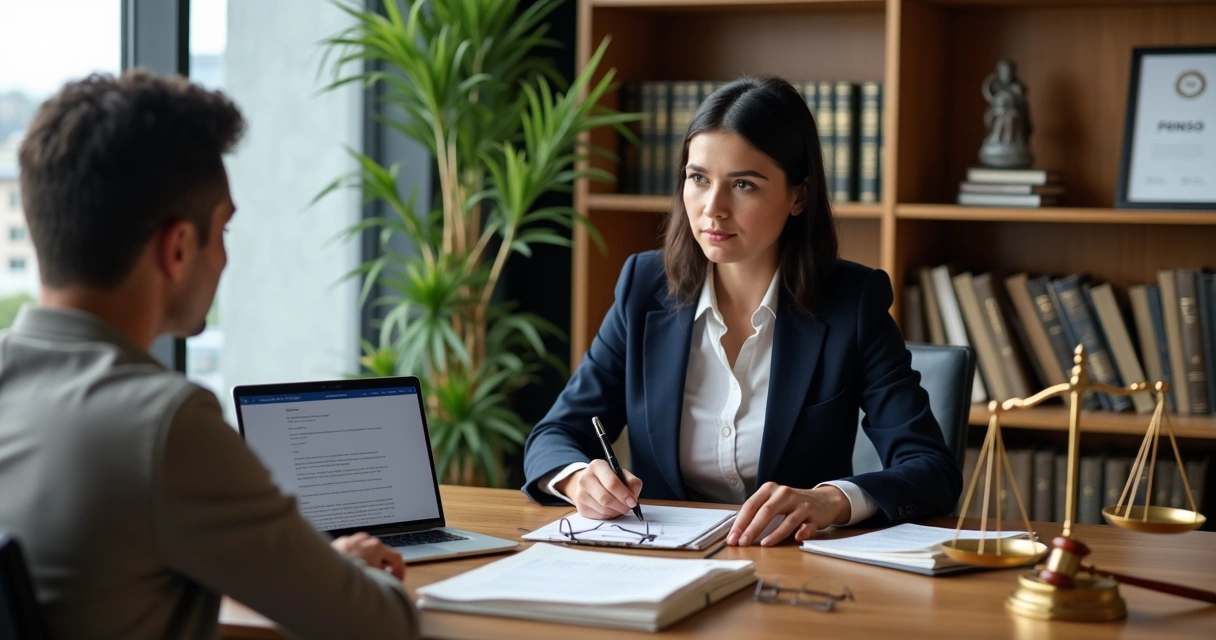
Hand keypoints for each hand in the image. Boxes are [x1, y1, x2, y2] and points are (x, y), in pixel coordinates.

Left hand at [332, 532, 405, 579]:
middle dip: (382, 565)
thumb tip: (392, 576)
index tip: (398, 578)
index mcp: (377, 548)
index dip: (400, 570)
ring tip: (363, 573)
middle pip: (381, 552)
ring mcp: (351, 539)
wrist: (325, 577)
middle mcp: (365, 540)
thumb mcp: (377, 581)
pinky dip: (354, 556)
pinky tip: (350, 568)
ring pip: (366, 549)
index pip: (396, 557)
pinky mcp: (338, 543)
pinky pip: (352, 548)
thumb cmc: (350, 580)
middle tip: (380, 578)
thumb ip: (389, 577)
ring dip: (368, 559)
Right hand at [554, 459, 642, 519]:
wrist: (588, 483)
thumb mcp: (621, 474)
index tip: (633, 502)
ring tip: (620, 507)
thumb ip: (632, 482)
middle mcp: (585, 479)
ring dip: (616, 512)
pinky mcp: (580, 508)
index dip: (624, 494)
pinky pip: (599, 516)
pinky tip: (611, 509)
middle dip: (621, 506)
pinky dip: (609, 515)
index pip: (612, 483)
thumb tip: (633, 498)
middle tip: (629, 507)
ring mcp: (580, 494)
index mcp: (597, 466)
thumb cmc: (608, 478)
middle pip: (606, 498)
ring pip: (603, 510)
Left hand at [727, 483, 850, 546]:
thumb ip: (757, 513)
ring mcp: (801, 504)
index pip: (751, 505)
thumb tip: (737, 533)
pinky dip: (802, 532)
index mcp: (770, 489)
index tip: (732, 539)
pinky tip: (797, 538)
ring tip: (763, 544)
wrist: (823, 500)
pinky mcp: (815, 515)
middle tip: (742, 543)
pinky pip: (807, 526)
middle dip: (752, 528)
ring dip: (774, 534)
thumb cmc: (791, 504)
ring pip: (786, 519)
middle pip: (766, 511)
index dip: (740, 523)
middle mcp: (784, 493)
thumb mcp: (773, 502)